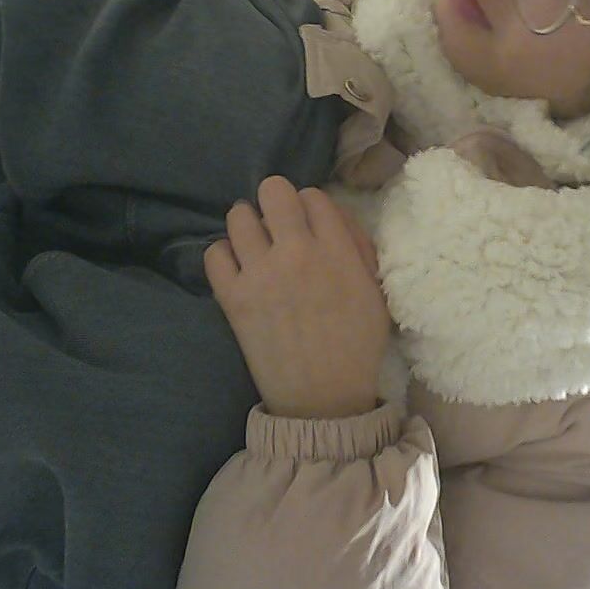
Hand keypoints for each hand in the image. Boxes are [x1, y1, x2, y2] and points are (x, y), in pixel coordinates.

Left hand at [204, 176, 390, 420]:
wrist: (323, 398)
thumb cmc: (357, 345)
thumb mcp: (376, 292)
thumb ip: (356, 248)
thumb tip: (330, 216)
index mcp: (336, 250)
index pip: (312, 196)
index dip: (310, 208)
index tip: (309, 228)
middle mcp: (295, 252)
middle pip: (272, 190)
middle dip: (276, 203)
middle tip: (278, 226)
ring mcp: (259, 273)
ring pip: (238, 216)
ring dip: (248, 226)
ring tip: (255, 247)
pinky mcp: (232, 297)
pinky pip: (214, 253)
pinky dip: (224, 256)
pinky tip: (237, 269)